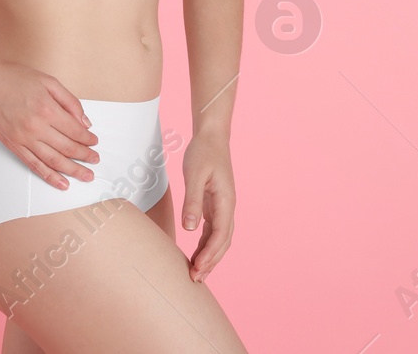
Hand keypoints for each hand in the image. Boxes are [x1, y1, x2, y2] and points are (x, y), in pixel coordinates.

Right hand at [0, 57, 100, 189]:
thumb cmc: (12, 76)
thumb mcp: (48, 81)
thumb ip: (69, 101)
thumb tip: (84, 121)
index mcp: (47, 109)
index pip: (75, 131)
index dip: (88, 139)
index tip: (94, 142)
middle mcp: (36, 127)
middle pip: (67, 148)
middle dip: (85, 156)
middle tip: (95, 160)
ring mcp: (23, 138)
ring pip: (53, 161)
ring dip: (72, 170)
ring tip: (85, 176)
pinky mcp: (13, 145)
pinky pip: (34, 165)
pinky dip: (49, 176)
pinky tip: (61, 182)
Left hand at [180, 132, 234, 282]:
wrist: (212, 138)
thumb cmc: (203, 153)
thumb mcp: (194, 175)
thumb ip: (192, 201)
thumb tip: (190, 228)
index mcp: (226, 201)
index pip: (220, 235)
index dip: (210, 254)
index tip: (197, 268)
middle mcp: (228, 207)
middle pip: (223, 242)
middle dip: (211, 262)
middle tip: (195, 279)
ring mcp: (223, 207)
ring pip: (219, 239)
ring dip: (209, 256)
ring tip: (196, 274)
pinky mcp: (215, 205)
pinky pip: (213, 231)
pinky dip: (206, 245)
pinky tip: (196, 255)